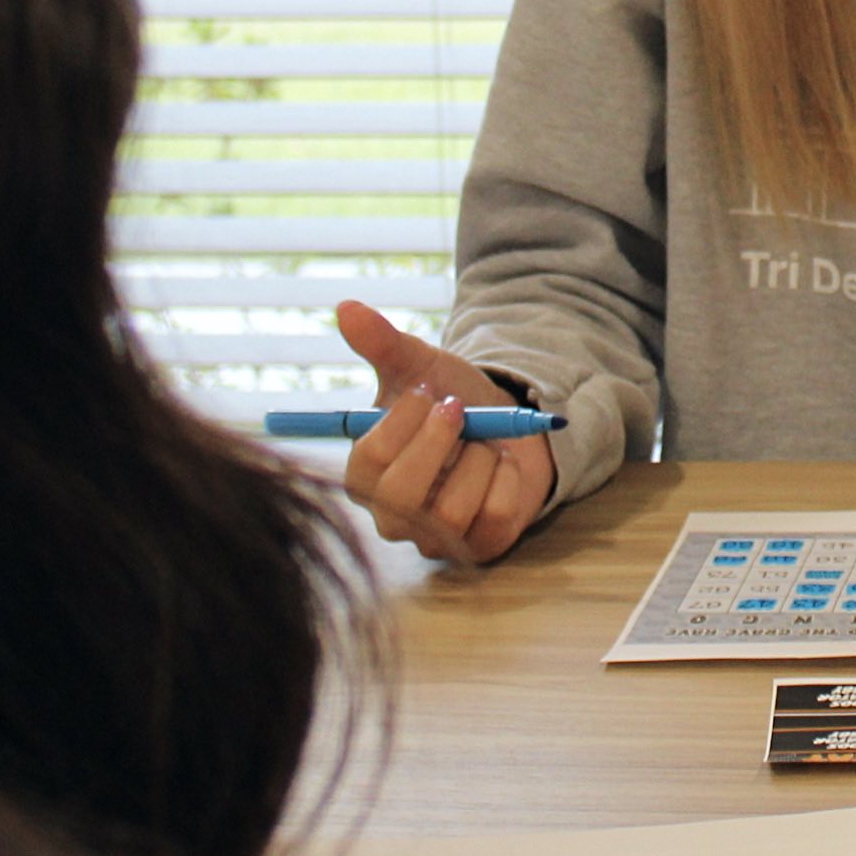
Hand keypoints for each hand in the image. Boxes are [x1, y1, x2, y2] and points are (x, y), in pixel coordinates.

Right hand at [326, 298, 553, 564]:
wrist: (508, 427)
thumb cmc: (452, 402)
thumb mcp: (420, 368)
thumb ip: (383, 343)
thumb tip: (346, 309)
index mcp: (365, 478)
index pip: (367, 463)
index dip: (402, 423)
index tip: (427, 393)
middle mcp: (393, 517)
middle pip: (401, 496)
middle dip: (438, 443)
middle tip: (458, 410)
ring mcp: (437, 539)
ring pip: (452, 510)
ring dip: (478, 458)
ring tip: (483, 441)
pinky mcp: (481, 547)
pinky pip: (493, 519)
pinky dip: (506, 480)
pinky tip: (502, 464)